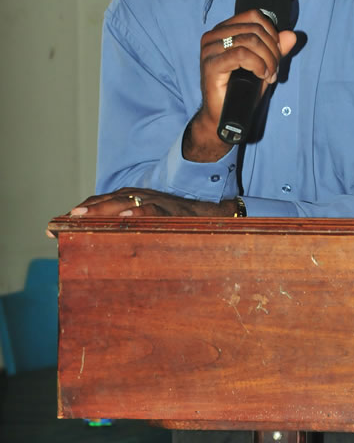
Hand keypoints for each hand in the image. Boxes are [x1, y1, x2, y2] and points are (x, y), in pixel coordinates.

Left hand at [67, 188, 236, 217]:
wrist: (210, 215)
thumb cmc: (176, 222)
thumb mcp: (148, 225)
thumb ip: (127, 230)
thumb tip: (101, 245)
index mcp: (131, 200)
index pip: (99, 203)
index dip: (78, 213)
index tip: (54, 226)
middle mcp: (139, 197)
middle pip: (106, 201)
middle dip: (83, 212)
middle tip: (63, 221)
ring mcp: (154, 202)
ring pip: (123, 203)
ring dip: (101, 210)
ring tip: (82, 217)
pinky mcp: (169, 210)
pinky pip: (151, 210)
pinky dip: (136, 213)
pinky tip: (122, 219)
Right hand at [185, 9, 295, 160]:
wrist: (224, 116)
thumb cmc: (241, 91)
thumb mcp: (264, 66)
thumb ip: (276, 49)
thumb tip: (291, 35)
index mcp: (224, 30)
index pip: (254, 15)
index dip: (272, 32)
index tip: (277, 54)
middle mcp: (213, 36)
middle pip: (254, 29)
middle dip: (272, 50)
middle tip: (274, 69)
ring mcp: (210, 49)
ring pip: (250, 41)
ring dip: (267, 59)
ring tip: (269, 75)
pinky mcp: (211, 64)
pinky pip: (241, 54)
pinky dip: (258, 65)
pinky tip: (262, 76)